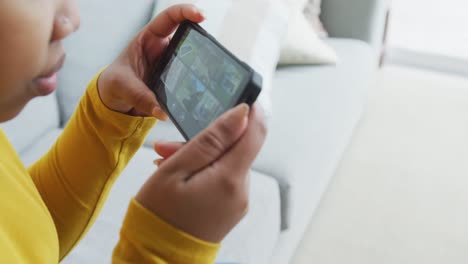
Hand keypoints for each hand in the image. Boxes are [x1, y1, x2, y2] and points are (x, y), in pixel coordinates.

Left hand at [97, 5, 204, 118]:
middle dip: (201, 37)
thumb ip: (141, 97)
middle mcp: (163, 48)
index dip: (186, 12)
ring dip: (203, 62)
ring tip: (214, 68)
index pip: (169, 18)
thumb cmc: (116, 83)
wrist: (116, 100)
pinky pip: (191, 77)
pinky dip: (199, 81)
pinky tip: (207, 88)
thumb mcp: (124, 87)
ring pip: (193, 57)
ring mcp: (172, 63)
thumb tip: (162, 112)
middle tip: (212, 44)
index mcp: (148, 39)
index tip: (201, 15)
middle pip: (188, 36)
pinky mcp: (177, 79)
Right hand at [136, 104, 266, 242]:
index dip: (252, 111)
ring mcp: (236, 202)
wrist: (155, 258)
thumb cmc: (159, 216)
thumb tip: (242, 114)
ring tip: (164, 163)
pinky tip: (178, 177)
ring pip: (225, 164)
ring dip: (199, 157)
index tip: (242, 96)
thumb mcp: (177, 169)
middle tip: (168, 146)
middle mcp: (241, 191)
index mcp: (230, 178)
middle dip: (206, 140)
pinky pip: (221, 180)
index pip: (255, 133)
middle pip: (234, 149)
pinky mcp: (229, 209)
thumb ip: (212, 139)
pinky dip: (202, 173)